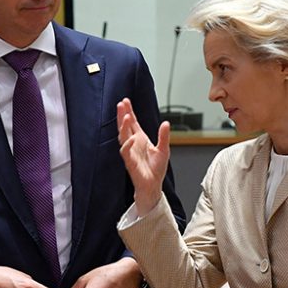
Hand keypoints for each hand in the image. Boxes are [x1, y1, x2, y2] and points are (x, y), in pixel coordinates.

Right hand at [117, 98, 170, 213]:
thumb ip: (164, 136)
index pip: (133, 123)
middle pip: (125, 126)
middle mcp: (133, 144)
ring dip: (123, 127)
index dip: (129, 112)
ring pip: (123, 136)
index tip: (126, 101)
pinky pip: (126, 151)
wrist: (153, 185)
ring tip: (124, 116)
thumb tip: (166, 123)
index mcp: (141, 139)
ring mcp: (130, 152)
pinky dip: (127, 144)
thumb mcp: (164, 150)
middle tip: (121, 103)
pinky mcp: (130, 162)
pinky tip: (131, 137)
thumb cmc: (156, 169)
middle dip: (122, 115)